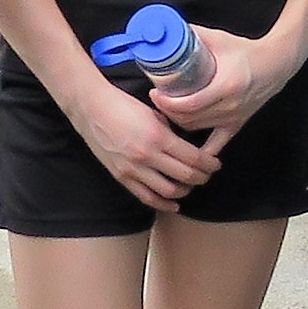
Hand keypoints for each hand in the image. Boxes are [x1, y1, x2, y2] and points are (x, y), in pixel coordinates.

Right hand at [67, 78, 223, 211]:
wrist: (91, 108)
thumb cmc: (123, 105)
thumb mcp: (154, 113)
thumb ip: (170, 132)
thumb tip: (186, 145)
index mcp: (158, 137)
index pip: (194, 158)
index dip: (209, 164)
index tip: (216, 164)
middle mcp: (147, 156)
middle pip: (185, 177)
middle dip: (202, 178)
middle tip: (208, 174)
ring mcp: (133, 169)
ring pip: (169, 191)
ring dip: (185, 191)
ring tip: (191, 185)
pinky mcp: (121, 176)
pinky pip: (146, 197)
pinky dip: (163, 204)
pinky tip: (174, 204)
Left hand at [148, 23, 290, 139]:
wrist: (276, 64)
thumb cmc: (247, 52)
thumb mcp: (219, 39)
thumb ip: (193, 35)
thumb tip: (168, 32)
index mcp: (225, 86)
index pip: (188, 104)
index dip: (166, 102)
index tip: (155, 93)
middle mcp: (229, 106)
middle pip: (188, 118)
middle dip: (167, 111)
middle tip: (157, 99)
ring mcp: (232, 118)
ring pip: (196, 128)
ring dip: (178, 122)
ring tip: (167, 110)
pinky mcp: (236, 125)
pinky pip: (215, 144)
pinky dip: (201, 150)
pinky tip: (188, 149)